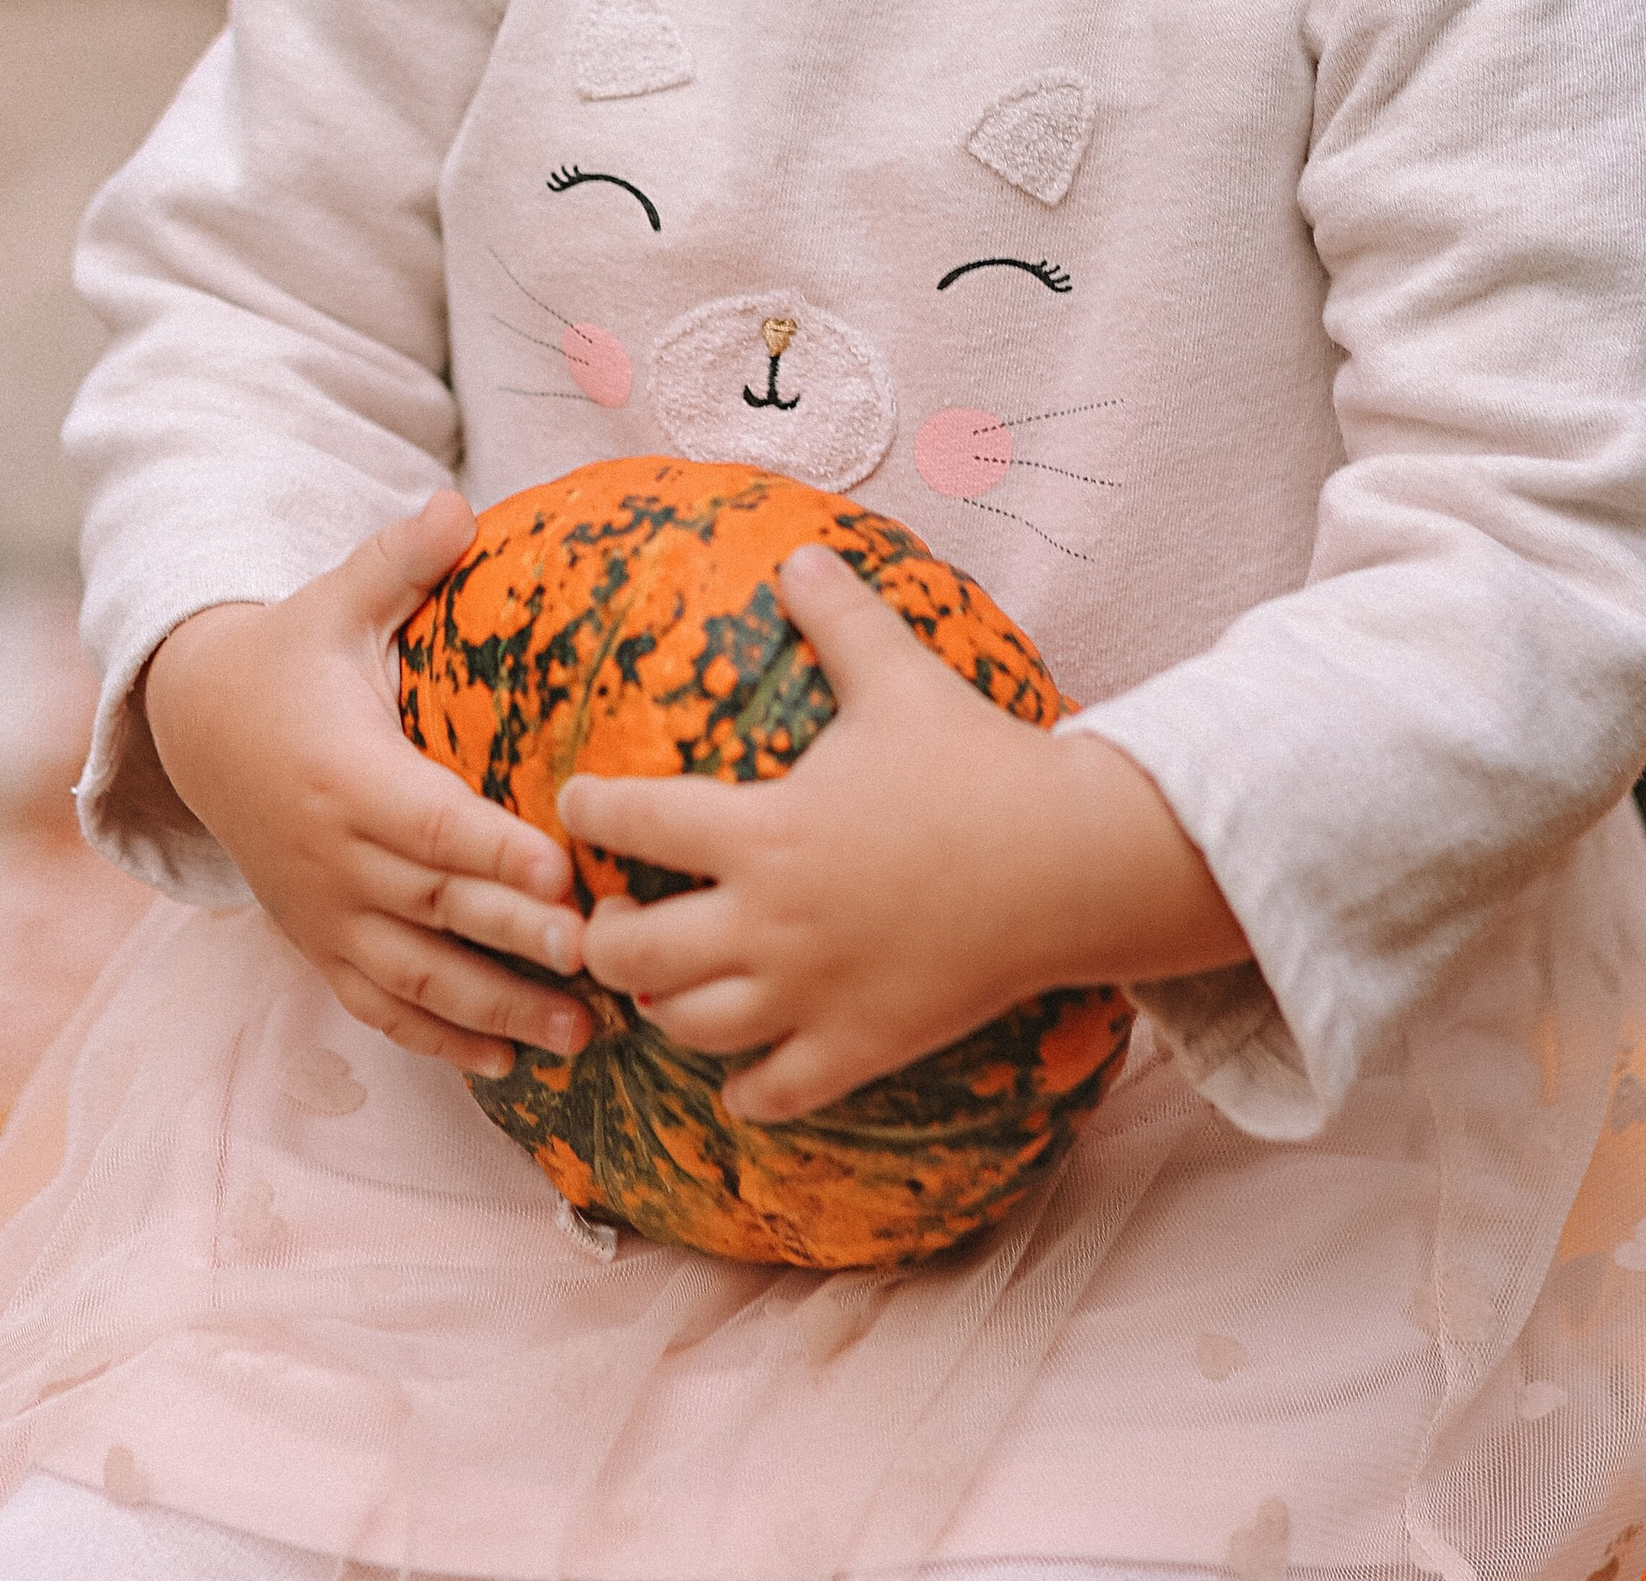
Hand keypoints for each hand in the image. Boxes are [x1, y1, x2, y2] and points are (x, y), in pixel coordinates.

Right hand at [142, 491, 594, 1081]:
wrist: (198, 728)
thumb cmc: (291, 656)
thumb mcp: (335, 600)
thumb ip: (399, 562)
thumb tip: (456, 502)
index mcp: (344, 773)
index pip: (429, 822)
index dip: (494, 853)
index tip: (563, 873)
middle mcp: (332, 856)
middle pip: (436, 910)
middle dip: (518, 943)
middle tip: (604, 964)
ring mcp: (324, 912)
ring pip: (415, 977)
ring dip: (496, 1011)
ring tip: (580, 1034)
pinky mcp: (319, 946)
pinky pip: (380, 1007)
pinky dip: (440, 1040)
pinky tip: (507, 1066)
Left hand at [558, 542, 1244, 1122]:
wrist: (1068, 862)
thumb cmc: (977, 762)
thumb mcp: (901, 675)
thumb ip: (840, 615)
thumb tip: (800, 552)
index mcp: (764, 830)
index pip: (634, 823)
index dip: (590, 810)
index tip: (577, 802)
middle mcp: (771, 923)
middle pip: (633, 954)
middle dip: (600, 935)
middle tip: (606, 912)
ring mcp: (812, 996)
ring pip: (688, 1028)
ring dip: (660, 1007)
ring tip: (658, 982)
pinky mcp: (859, 1047)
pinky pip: (771, 1093)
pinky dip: (743, 1086)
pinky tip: (739, 1067)